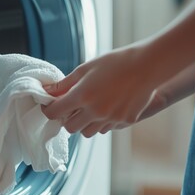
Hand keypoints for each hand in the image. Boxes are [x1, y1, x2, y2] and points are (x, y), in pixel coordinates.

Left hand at [42, 46, 159, 136]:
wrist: (147, 65)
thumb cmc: (115, 62)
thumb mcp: (85, 69)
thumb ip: (65, 84)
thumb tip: (47, 91)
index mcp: (82, 96)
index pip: (55, 113)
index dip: (49, 110)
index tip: (50, 106)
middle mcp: (95, 111)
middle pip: (70, 128)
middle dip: (67, 119)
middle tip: (72, 108)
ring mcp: (111, 118)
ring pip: (88, 132)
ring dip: (84, 123)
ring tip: (91, 107)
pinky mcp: (124, 121)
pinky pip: (106, 128)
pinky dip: (102, 122)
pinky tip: (108, 106)